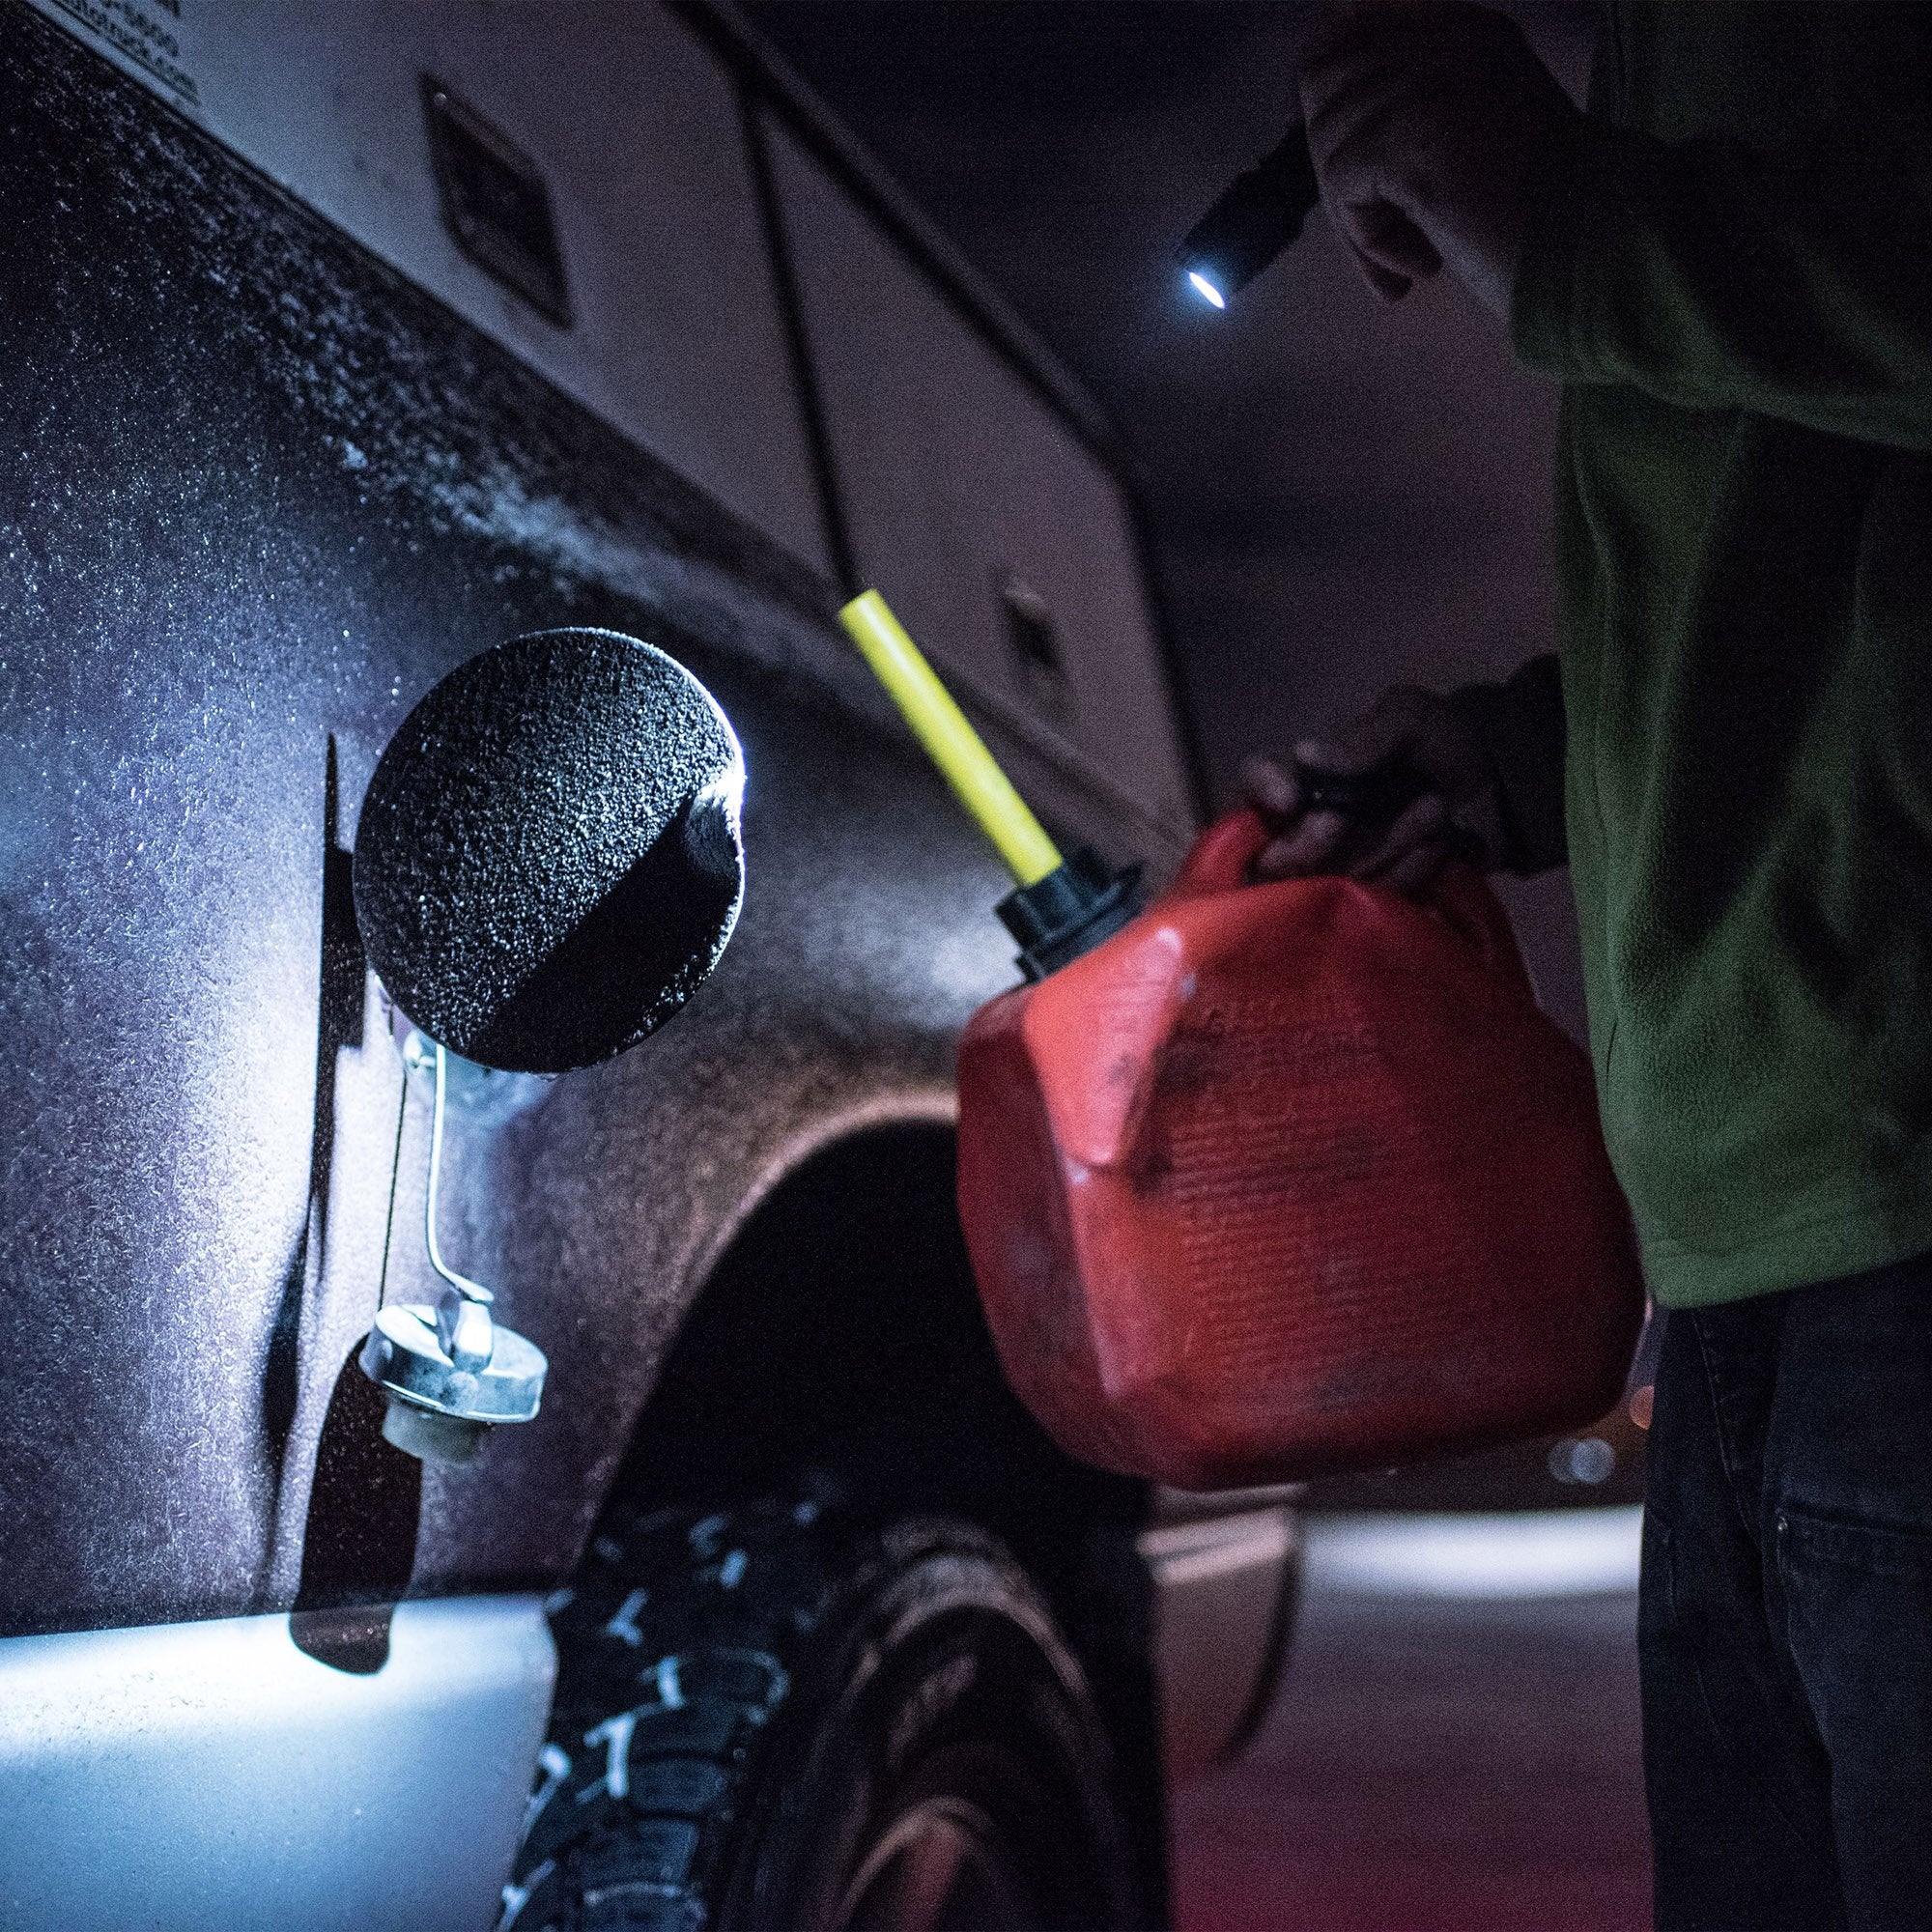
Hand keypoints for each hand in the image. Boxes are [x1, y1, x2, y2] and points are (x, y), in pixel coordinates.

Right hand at [1242, 685, 1505, 897]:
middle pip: (1275, 853)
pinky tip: (1440, 843)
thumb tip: (1305, 755)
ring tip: (1434, 809)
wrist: (1507, 788)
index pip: (1254, 781)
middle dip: (1311, 841)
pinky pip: (1374, 898)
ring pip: (1330, 878)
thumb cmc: (1447, 743)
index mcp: (1309, 776)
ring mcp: (1343, 869)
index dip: (1260, 791)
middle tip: (1343, 819)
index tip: (1291, 797)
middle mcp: (1311, 826)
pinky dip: (1409, 869)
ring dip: (1383, 844)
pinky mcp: (1378, 899)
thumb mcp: (1410, 720)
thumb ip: (1363, 737)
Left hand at [1297, 2, 1578, 317]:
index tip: (1347, 171)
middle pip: (1323, 83)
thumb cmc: (1536, 217)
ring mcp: (1432, 80)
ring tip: (1414, 258)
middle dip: (1335, 167)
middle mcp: (1446, 37)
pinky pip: (1345, 187)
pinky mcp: (1416, 135)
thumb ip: (1404, 110)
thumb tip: (1311, 113)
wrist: (1595, 251)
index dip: (1327, 100)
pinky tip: (1424, 264)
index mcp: (1462, 28)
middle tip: (1376, 232)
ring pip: (1328, 141)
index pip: (1347, 30)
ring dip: (1357, 219)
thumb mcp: (1466, 138)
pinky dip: (1370, 241)